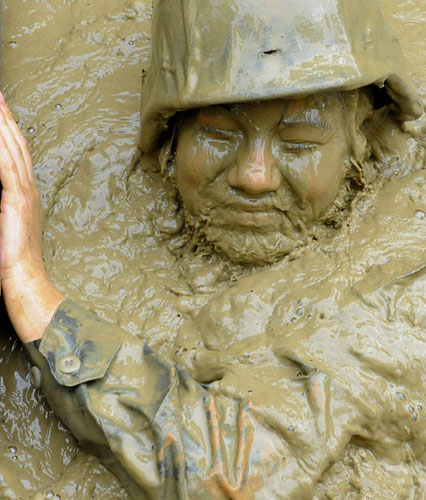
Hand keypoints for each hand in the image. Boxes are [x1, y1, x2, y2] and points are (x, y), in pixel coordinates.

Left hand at [0, 92, 63, 341]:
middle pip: (17, 144)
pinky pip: (6, 165)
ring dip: (3, 124)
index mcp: (27, 193)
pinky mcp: (16, 199)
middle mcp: (29, 188)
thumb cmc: (13, 258)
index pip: (17, 154)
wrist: (24, 276)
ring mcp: (24, 192)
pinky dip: (1, 145)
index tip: (2, 112)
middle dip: (6, 118)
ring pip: (13, 149)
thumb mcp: (7, 225)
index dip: (9, 131)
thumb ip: (3, 205)